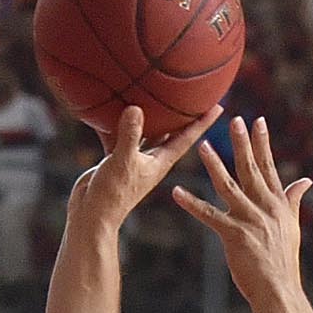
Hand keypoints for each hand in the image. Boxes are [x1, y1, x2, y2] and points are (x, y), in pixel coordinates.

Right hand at [67, 103, 215, 229]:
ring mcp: (136, 160)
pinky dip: (123, 124)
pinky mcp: (118, 160)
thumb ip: (130, 135)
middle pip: (173, 133)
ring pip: (149, 133)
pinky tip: (119, 108)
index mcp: (161, 161)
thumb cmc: (112, 194)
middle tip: (197, 96)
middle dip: (184, 115)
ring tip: (162, 96)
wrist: (92, 216)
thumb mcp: (122, 161)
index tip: (221, 106)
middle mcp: (152, 160)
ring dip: (154, 118)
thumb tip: (136, 108)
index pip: (188, 137)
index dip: (203, 121)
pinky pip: (124, 137)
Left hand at [168, 114, 309, 300]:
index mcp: (277, 204)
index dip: (263, 144)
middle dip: (242, 144)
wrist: (279, 291)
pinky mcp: (234, 236)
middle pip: (251, 170)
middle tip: (233, 120)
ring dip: (214, 165)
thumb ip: (294, 200)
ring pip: (229, 187)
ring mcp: (250, 221)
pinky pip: (209, 216)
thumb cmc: (282, 262)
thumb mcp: (291, 226)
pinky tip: (177, 193)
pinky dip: (192, 204)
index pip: (269, 167)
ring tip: (202, 146)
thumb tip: (306, 180)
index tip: (258, 121)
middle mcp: (265, 208)